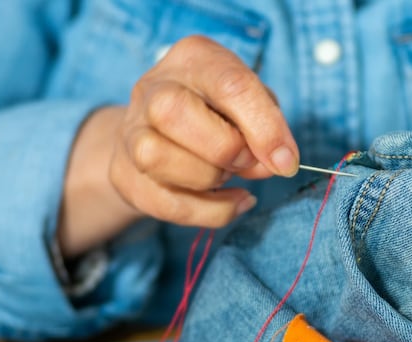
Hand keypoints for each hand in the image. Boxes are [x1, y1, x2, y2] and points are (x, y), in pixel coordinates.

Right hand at [58, 36, 298, 256]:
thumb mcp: (253, 105)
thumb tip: (276, 162)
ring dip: (208, 179)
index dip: (265, 128)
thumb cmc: (220, 113)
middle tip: (247, 162)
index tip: (286, 162)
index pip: (230, 84)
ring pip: (155, 156)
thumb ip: (268, 127)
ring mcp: (132, 130)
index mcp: (194, 58)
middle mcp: (153, 87)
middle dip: (224, 148)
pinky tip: (230, 201)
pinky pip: (163, 202)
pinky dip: (209, 212)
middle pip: (173, 112)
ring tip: (228, 176)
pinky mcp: (125, 173)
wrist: (164, 132)